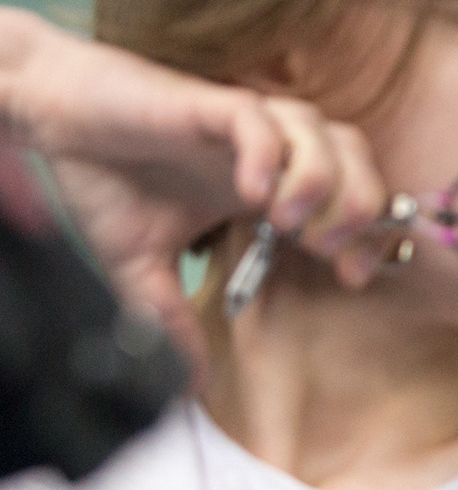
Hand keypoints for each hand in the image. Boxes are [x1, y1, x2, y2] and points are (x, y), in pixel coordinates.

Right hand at [0, 15, 389, 362]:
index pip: (353, 206)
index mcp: (271, 189)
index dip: (369, 239)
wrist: (55, 126)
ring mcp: (246, 126)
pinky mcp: (209, 105)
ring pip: (324, 134)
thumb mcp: (143, 269)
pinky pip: (258, 119)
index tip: (352, 278)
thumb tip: (189, 383)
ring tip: (287, 219)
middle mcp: (273, 154)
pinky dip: (266, 152)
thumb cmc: (108, 183)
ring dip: (321, 179)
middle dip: (359, 209)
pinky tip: (250, 190)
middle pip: (359, 166)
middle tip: (324, 247)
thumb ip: (172, 319)